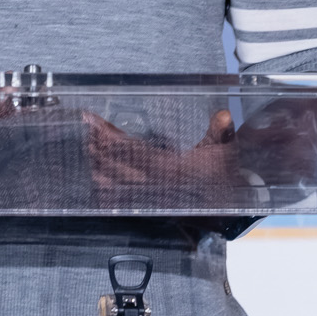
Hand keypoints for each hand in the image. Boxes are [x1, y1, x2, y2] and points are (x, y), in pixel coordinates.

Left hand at [82, 108, 242, 205]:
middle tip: (88, 129)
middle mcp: (160, 183)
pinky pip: (125, 197)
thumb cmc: (223, 171)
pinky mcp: (153, 199)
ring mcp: (154, 194)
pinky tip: (98, 181)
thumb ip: (221, 131)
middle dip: (100, 147)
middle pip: (119, 165)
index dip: (112, 136)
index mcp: (173, 169)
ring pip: (118, 182)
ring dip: (101, 165)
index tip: (96, 122)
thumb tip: (223, 115)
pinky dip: (109, 188)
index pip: (134, 150)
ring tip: (89, 147)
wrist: (228, 199)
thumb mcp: (225, 148)